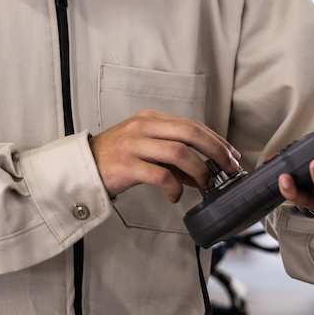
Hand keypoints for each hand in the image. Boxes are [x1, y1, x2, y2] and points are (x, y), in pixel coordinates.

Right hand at [89, 110, 241, 202]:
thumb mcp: (146, 150)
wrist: (82, 166)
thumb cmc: (117, 158)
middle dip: (215, 151)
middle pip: (190, 132)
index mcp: (151, 119)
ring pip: (177, 152)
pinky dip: (174, 187)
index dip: (216, 140)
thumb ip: (173, 158)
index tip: (232, 156)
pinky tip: (175, 196)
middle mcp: (144, 127)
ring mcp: (134, 144)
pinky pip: (159, 175)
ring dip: (198, 171)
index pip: (192, 124)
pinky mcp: (126, 165)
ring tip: (205, 186)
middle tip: (229, 169)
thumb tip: (203, 174)